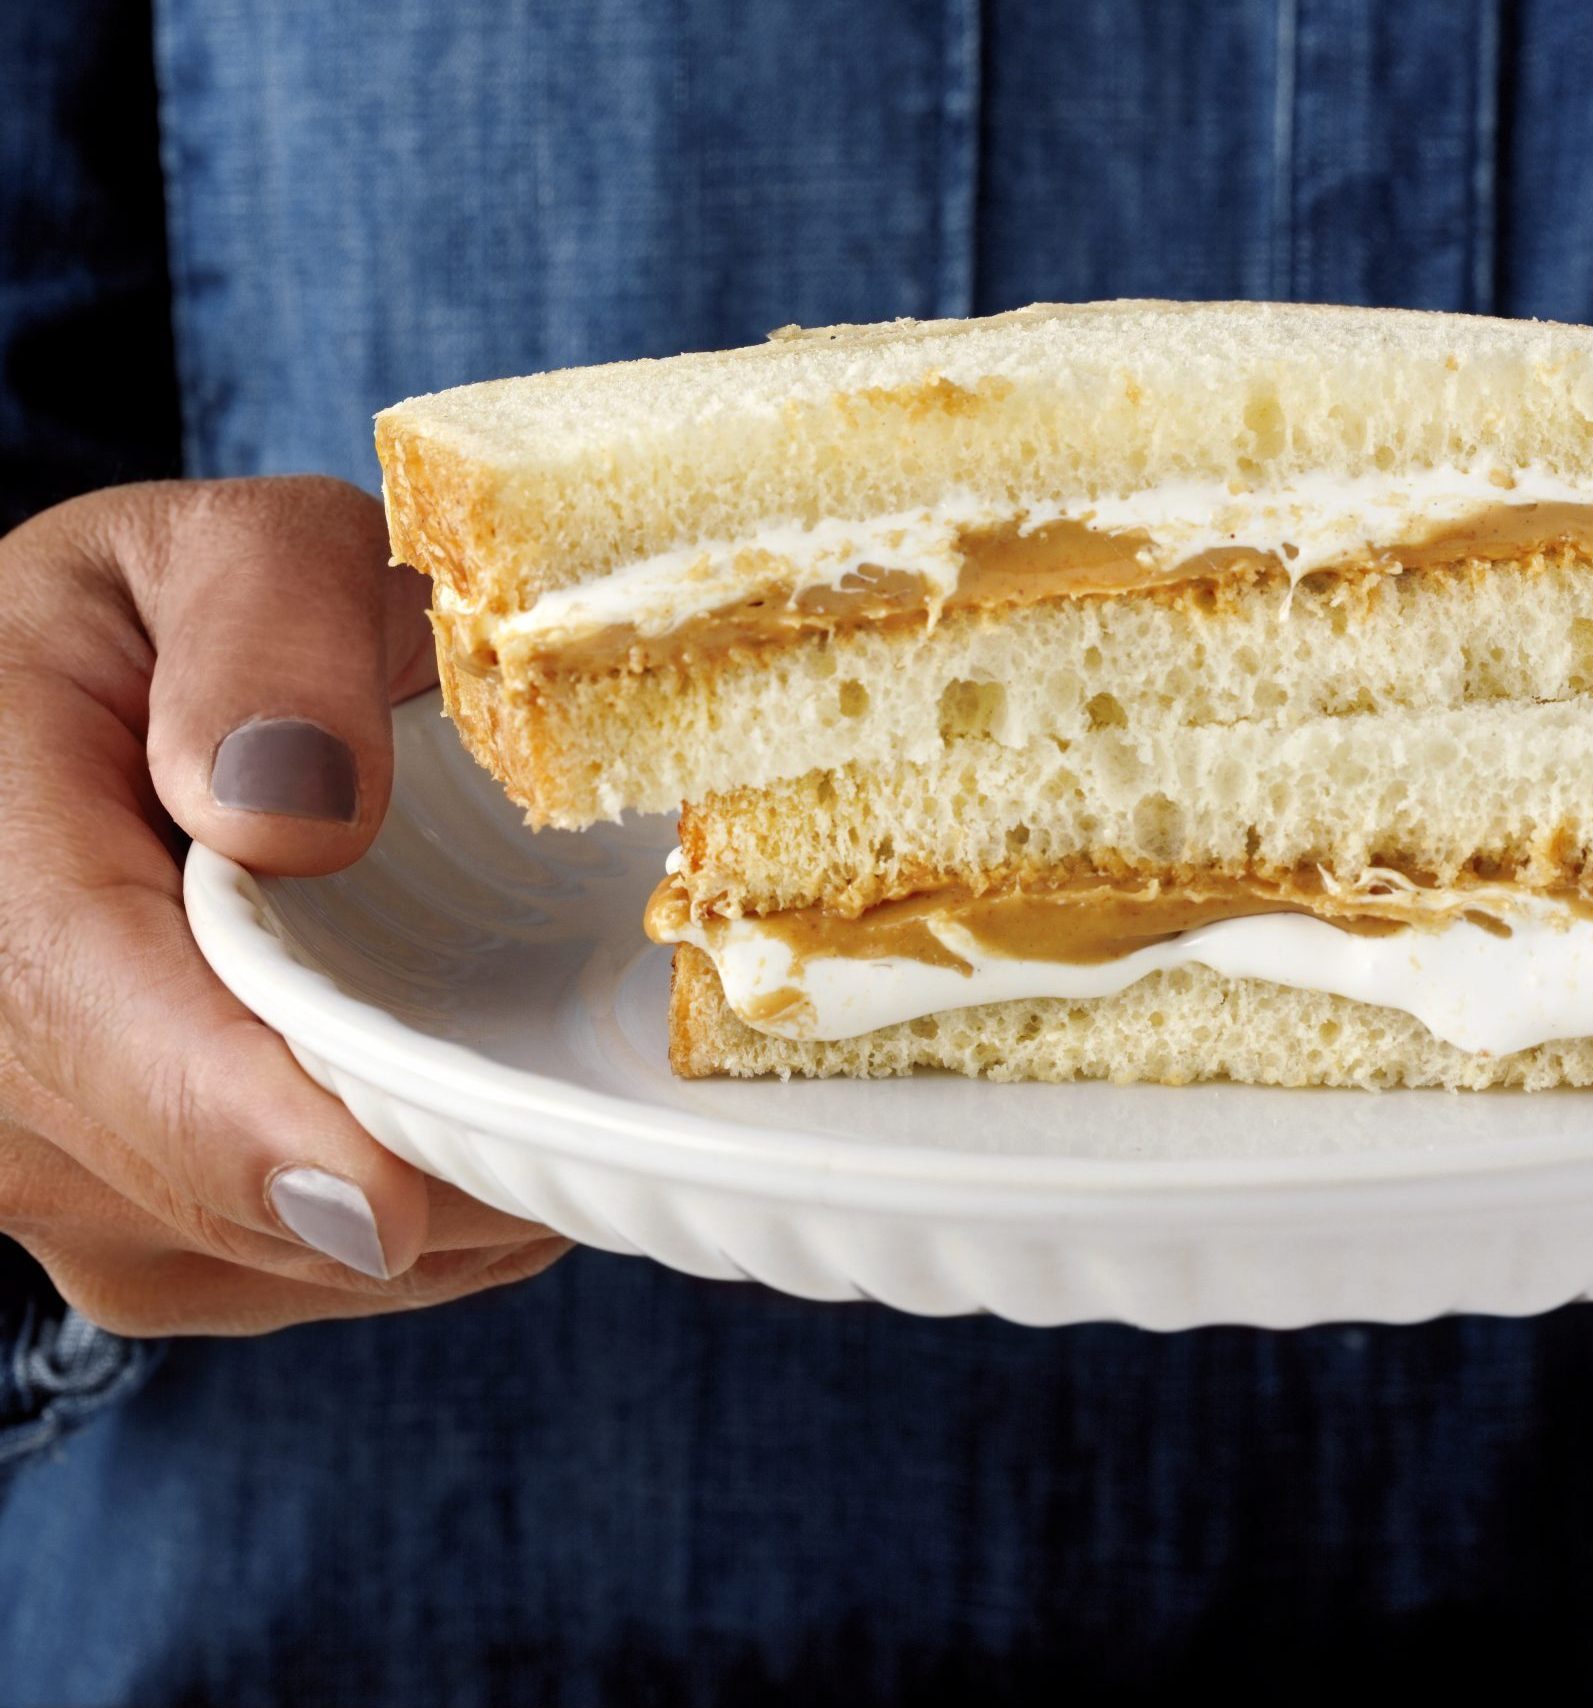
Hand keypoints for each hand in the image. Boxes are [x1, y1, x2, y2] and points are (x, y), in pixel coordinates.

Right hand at [0, 477, 568, 1335]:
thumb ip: (268, 634)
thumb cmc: (185, 620)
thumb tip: (296, 816)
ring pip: (247, 1253)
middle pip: (185, 1173)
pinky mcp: (110, 1227)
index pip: (81, 1012)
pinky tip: (487, 1140)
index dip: (241, 1125)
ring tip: (557, 1106)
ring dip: (428, 1214)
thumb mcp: (234, 549)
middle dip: (408, 1182)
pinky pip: (275, 1275)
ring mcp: (26, 1159)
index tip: (387, 1202)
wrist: (91, 718)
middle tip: (598, 1144)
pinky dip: (411, 1228)